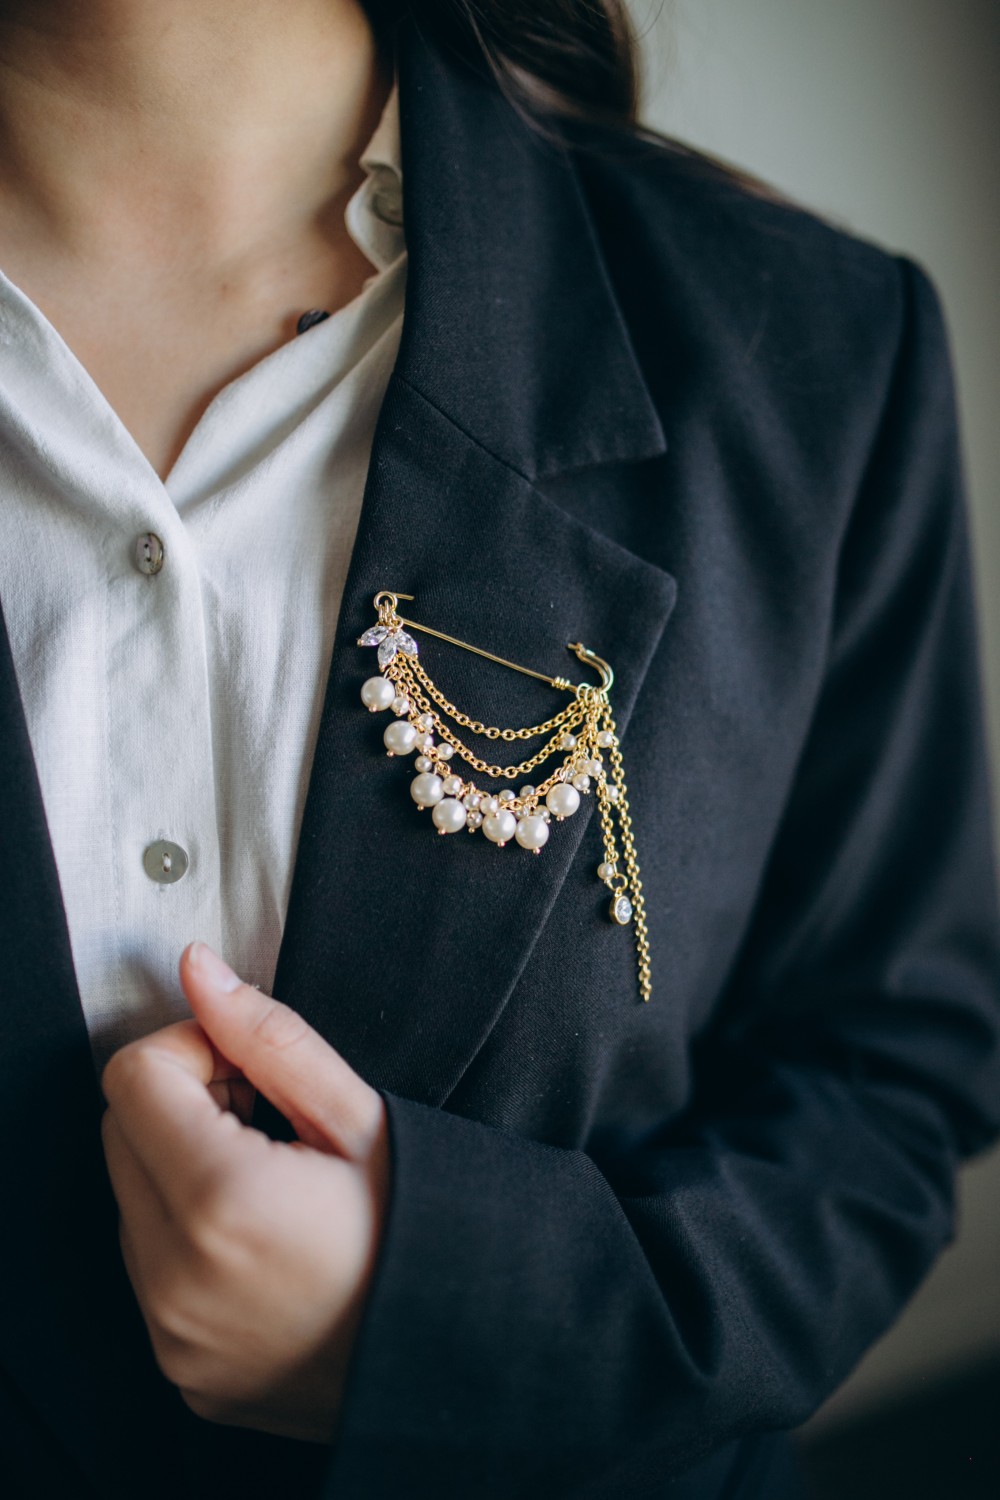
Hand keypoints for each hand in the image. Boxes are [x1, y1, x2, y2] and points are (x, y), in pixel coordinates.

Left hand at [100, 941, 388, 1442]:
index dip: (193, 1050)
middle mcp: (177, 1280)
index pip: (133, 1076)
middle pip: (120, 1134)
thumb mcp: (360, 1118)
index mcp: (221, 1203)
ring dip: (183, 1170)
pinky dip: (190, 1241)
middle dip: (183, 1103)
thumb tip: (197, 970)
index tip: (250, 1068)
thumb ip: (266, 1036)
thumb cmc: (427, 1231)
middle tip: (267, 1116)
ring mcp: (174, 1336)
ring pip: (131, 1203)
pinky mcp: (184, 1371)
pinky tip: (267, 1241)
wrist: (464, 1355)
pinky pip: (151, 1274)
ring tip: (274, 1182)